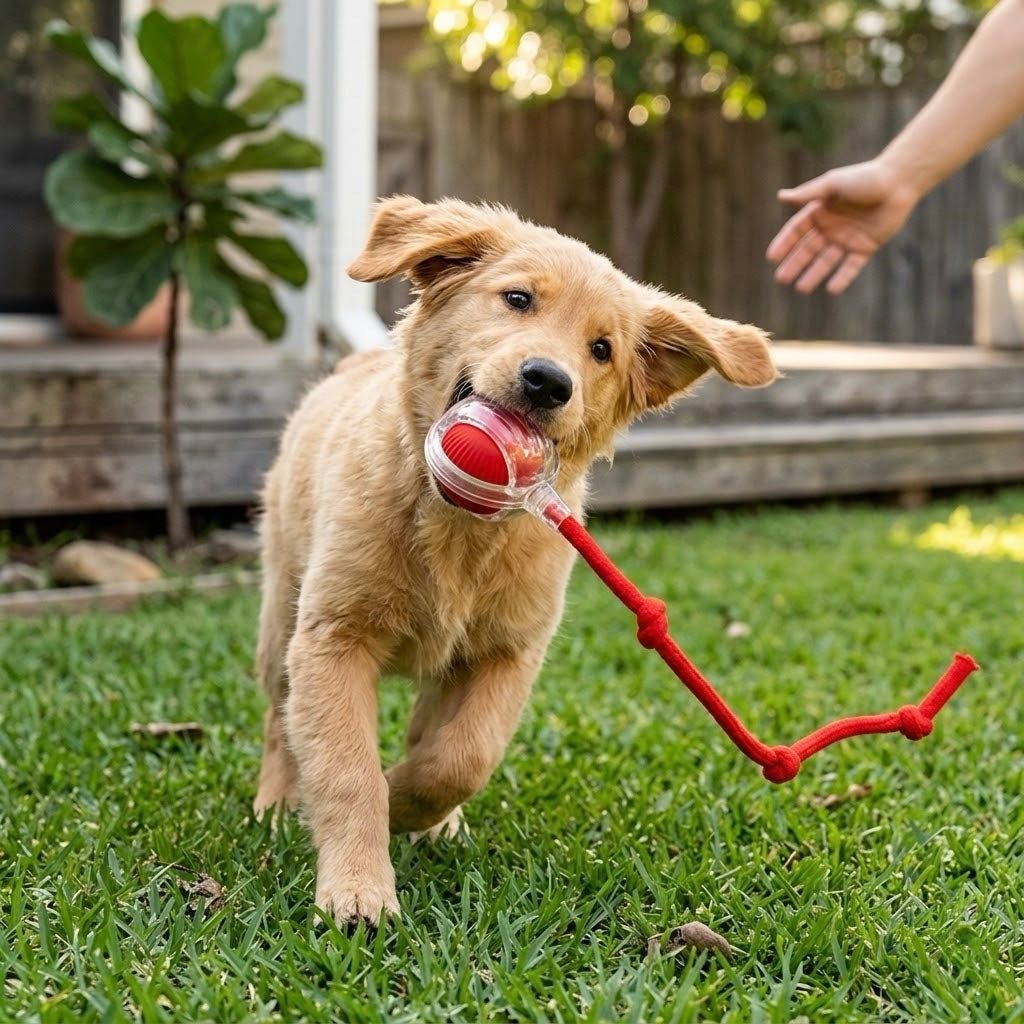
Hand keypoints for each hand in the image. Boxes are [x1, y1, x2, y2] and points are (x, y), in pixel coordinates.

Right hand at [765, 160, 920, 293]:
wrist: (899, 182)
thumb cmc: (864, 178)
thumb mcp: (833, 184)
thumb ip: (808, 193)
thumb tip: (781, 196)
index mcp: (820, 211)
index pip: (796, 231)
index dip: (784, 244)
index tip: (771, 258)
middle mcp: (831, 227)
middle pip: (808, 250)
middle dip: (795, 264)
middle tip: (781, 279)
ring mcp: (847, 239)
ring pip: (826, 261)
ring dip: (814, 274)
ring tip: (801, 288)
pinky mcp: (865, 247)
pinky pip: (851, 266)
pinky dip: (842, 278)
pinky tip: (831, 289)